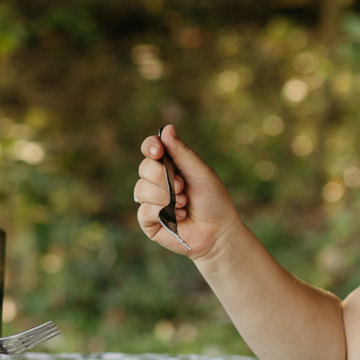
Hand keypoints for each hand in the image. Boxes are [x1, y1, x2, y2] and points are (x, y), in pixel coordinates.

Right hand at [134, 125, 238, 260]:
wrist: (218, 232)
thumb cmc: (213, 200)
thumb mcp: (200, 172)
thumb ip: (182, 153)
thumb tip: (166, 128)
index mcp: (169, 165)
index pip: (150, 148)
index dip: (151, 146)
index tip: (159, 151)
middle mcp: (156, 180)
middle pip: (144, 167)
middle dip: (163, 177)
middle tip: (183, 187)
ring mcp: (150, 200)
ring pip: (142, 189)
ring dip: (166, 196)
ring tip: (184, 204)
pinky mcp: (148, 220)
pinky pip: (145, 210)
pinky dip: (163, 212)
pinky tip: (179, 217)